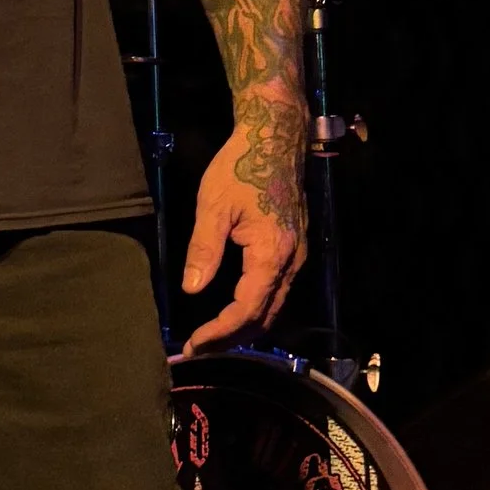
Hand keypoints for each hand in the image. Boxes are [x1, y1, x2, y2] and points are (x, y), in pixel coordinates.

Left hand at [174, 121, 306, 354]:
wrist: (275, 140)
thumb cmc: (241, 168)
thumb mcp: (213, 206)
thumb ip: (204, 250)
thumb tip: (191, 290)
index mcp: (272, 254)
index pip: (247, 309)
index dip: (220, 332)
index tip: (193, 344)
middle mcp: (292, 262)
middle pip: (265, 317)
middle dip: (232, 338)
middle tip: (199, 349)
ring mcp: (298, 257)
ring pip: (274, 307)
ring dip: (245, 328)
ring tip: (213, 339)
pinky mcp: (295, 250)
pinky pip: (278, 292)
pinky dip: (256, 310)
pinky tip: (235, 313)